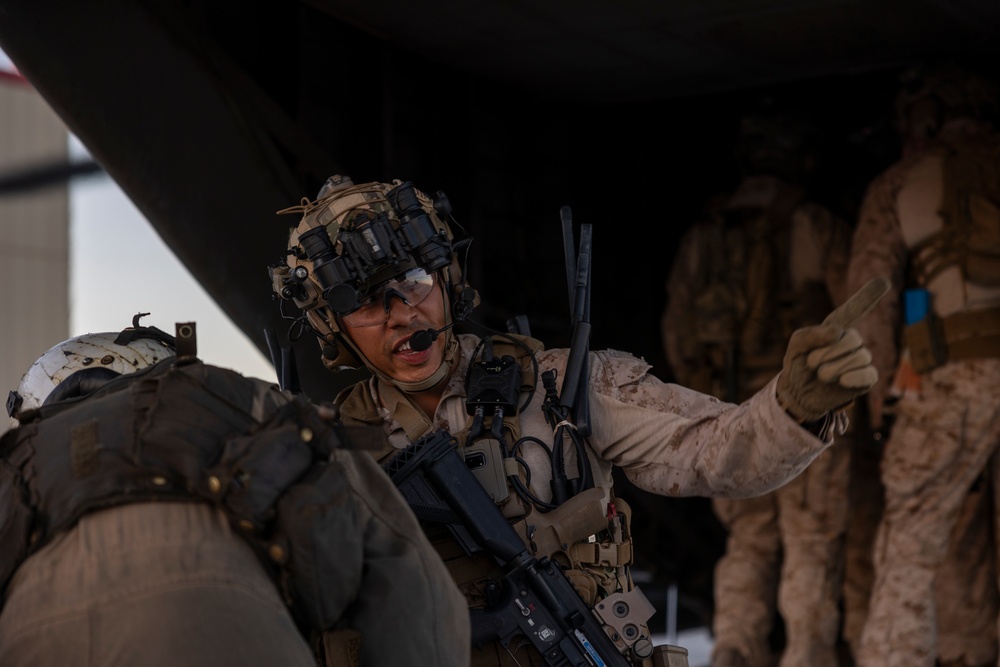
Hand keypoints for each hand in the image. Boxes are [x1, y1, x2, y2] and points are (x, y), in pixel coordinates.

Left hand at [776, 277, 889, 422]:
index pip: (854, 310)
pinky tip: (841, 380)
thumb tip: (839, 332)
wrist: (797, 393)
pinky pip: (869, 373)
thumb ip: (812, 334)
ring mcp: (861, 359)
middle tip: (812, 363)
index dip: (868, 296)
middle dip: (827, 352)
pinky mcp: (867, 378)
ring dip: (832, 367)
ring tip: (820, 375)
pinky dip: (853, 376)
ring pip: (859, 356)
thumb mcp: (796, 345)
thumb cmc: (798, 365)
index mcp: (836, 329)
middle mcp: (852, 342)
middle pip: (852, 338)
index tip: (884, 280)